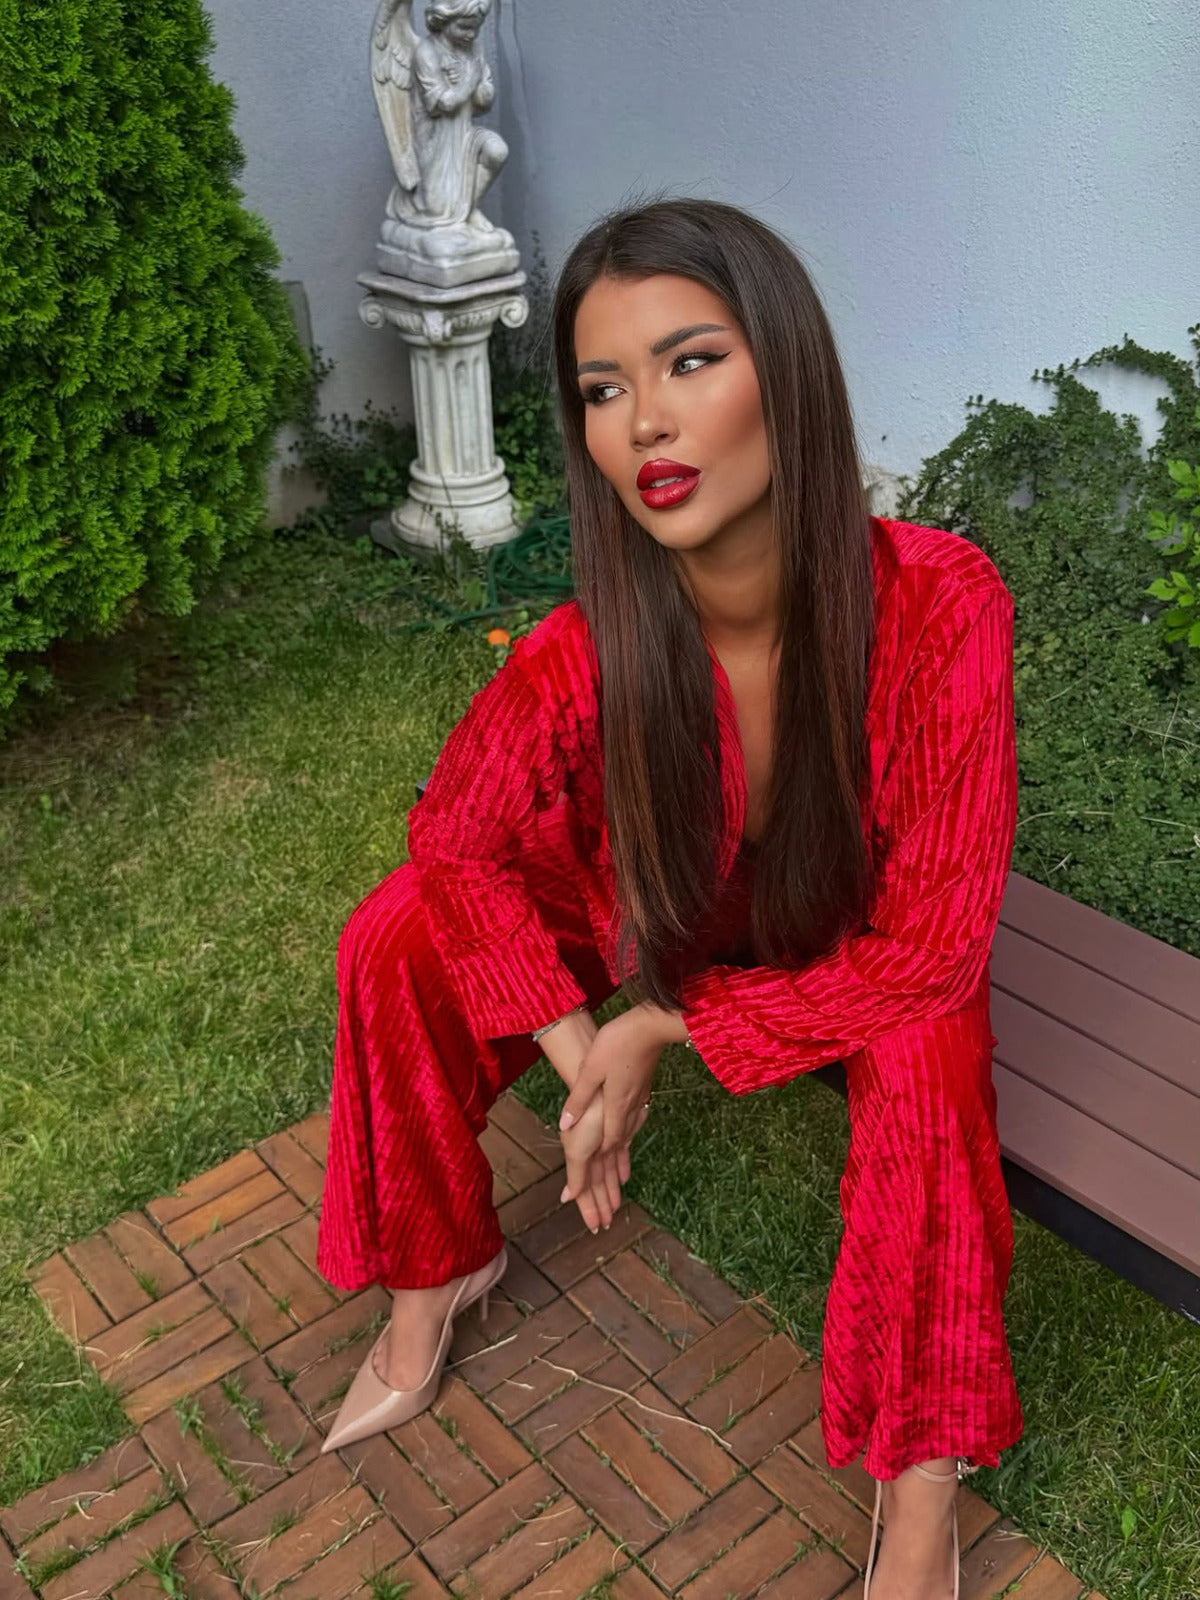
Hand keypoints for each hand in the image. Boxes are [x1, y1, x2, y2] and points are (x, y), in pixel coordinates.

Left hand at [558, 1007, 664, 1218]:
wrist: (652, 1025)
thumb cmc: (618, 1043)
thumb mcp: (591, 1069)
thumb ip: (579, 1099)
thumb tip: (566, 1127)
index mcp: (614, 1107)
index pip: (603, 1146)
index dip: (593, 1167)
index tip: (581, 1194)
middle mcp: (629, 1108)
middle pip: (617, 1148)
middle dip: (609, 1177)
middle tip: (608, 1204)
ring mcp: (639, 1099)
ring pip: (628, 1135)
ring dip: (620, 1158)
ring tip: (620, 1179)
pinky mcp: (644, 1089)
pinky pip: (635, 1122)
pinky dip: (630, 1135)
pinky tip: (630, 1133)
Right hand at [558, 1090, 633, 1233]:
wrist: (597, 1088)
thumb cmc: (585, 1118)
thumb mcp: (577, 1150)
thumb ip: (575, 1175)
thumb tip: (567, 1198)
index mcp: (579, 1158)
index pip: (584, 1191)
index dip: (589, 1209)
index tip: (595, 1228)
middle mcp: (590, 1153)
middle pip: (597, 1186)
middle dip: (601, 1205)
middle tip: (607, 1225)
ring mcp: (604, 1143)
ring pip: (608, 1174)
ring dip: (612, 1191)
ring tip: (616, 1208)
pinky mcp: (619, 1133)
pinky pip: (620, 1157)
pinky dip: (621, 1169)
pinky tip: (625, 1178)